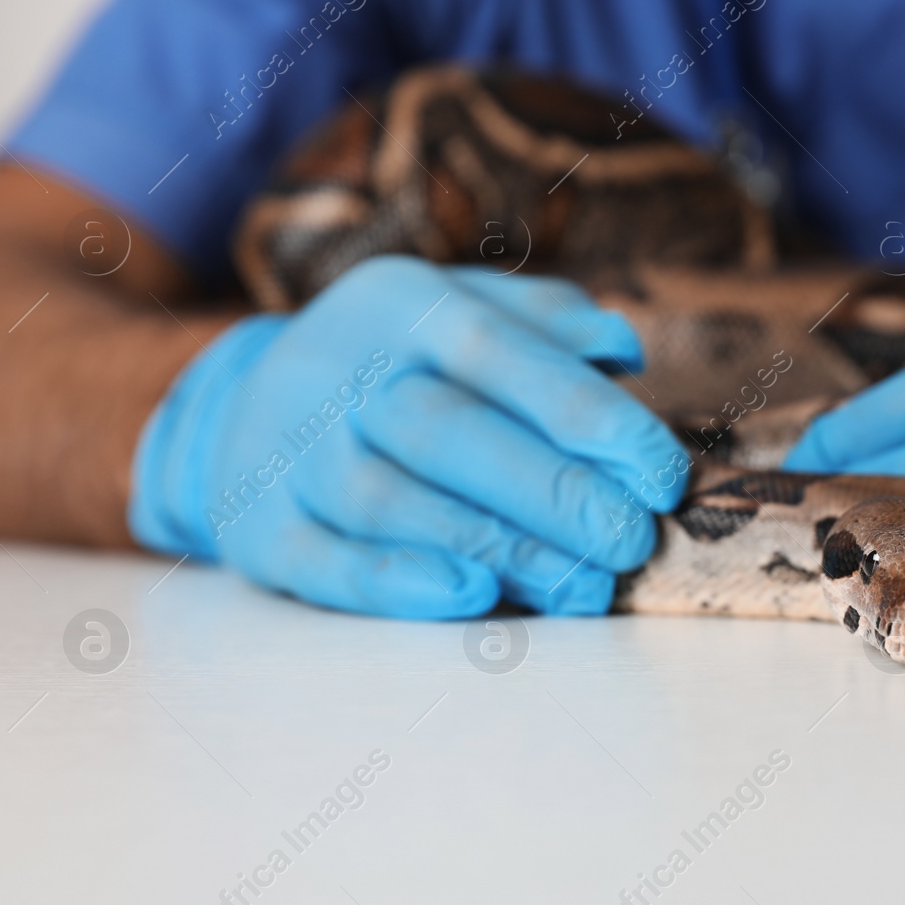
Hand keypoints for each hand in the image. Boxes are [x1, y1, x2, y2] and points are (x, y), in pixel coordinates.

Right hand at [130, 256, 686, 616]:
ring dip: (499, 549)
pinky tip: (474, 599)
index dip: (590, 416)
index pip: (505, 354)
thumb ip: (546, 324)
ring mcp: (291, 452)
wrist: (242, 408)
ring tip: (585, 589)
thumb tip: (623, 350)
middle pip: (449, 431)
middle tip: (632, 543)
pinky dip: (398, 583)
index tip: (662, 477)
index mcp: (404, 305)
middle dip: (553, 491)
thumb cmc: (396, 364)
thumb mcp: (461, 310)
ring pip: (394, 502)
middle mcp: (340, 370)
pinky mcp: (261, 529)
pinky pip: (327, 561)